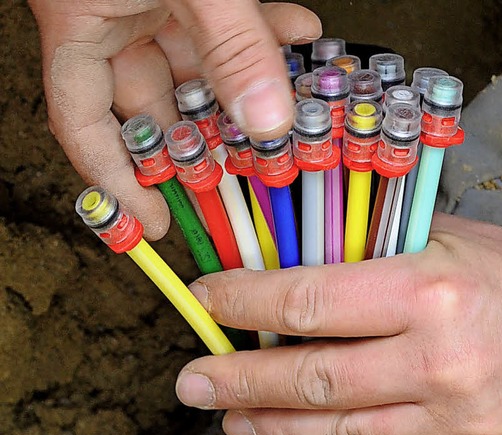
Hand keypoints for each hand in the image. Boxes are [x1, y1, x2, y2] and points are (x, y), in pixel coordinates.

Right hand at [28, 0, 320, 237]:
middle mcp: (113, 16)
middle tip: (240, 177)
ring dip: (243, 88)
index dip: (116, 184)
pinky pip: (225, 17)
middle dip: (199, 142)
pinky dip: (263, 29)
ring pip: (197, 64)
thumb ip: (228, 41)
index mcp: (80, 23)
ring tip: (282, 116)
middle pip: (152, 106)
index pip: (84, 128)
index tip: (153, 224)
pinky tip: (298, 34)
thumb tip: (269, 118)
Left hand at [175, 213, 501, 434]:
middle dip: (238, 380)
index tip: (209, 301)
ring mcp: (455, 423)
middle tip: (193, 379)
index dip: (245, 303)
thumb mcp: (445, 241)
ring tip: (232, 419)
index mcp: (428, 291)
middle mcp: (439, 361)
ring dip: (271, 431)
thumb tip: (296, 263)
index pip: (308, 302)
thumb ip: (370, 253)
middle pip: (311, 379)